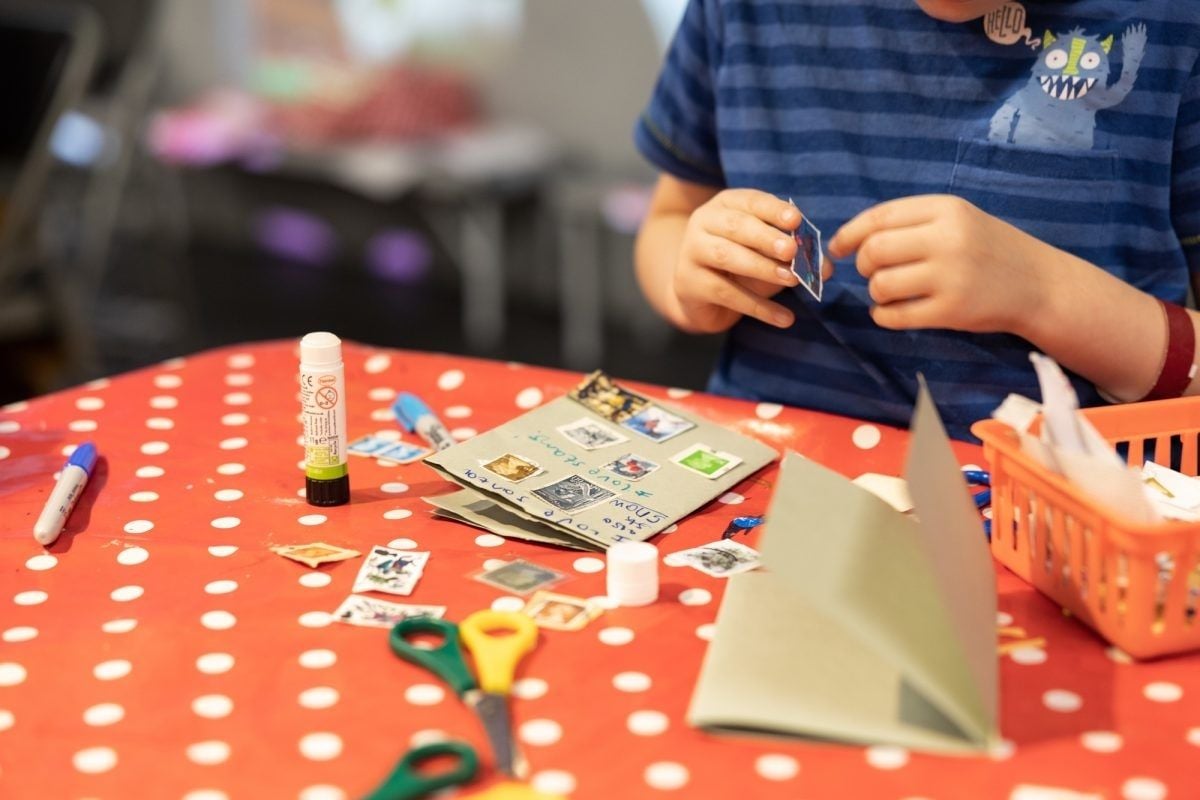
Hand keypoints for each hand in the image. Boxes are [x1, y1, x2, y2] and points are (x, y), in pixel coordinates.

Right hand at [673, 189, 818, 332]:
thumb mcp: (768, 255)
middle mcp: (703, 222)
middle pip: (736, 226)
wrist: (698, 294)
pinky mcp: (688, 283)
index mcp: (725, 205)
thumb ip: (795, 256)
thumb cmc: (739, 265)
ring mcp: (691, 252)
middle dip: (766, 238)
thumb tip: (827, 268)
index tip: (795, 220)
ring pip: (727, 256)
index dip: (773, 210)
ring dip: (762, 268)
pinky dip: (758, 307)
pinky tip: (784, 317)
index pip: (751, 201)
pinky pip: (726, 293)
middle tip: (792, 251)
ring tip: (791, 281)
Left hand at [828, 195, 1056, 335]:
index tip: (837, 247)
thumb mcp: (958, 220)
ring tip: (888, 292)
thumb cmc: (989, 249)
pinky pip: (894, 316)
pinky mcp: (951, 311)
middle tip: (873, 272)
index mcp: (947, 209)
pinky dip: (882, 316)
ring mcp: (950, 277)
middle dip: (863, 264)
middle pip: (874, 251)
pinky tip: (891, 312)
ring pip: (880, 285)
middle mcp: (948, 239)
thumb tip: (851, 238)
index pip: (880, 217)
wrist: (1039, 284)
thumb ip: (912, 223)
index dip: (849, 234)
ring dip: (875, 292)